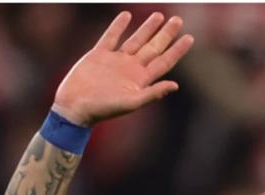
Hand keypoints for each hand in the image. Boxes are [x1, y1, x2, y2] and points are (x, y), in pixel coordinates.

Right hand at [52, 12, 194, 126]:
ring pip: (135, 40)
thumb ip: (152, 94)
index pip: (164, 61)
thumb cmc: (103, 109)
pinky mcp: (98, 55)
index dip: (177, 50)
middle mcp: (130, 68)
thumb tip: (175, 85)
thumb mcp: (130, 103)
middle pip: (153, 47)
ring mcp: (115, 61)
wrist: (75, 107)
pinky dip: (118, 26)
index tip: (190, 38)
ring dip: (147, 28)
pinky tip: (126, 15)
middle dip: (166, 34)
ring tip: (159, 15)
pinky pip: (111, 37)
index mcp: (140, 80)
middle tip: (178, 20)